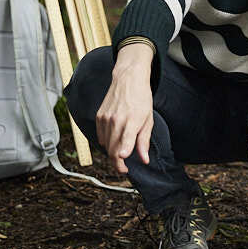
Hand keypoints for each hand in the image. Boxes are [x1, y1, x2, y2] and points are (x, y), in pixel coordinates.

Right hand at [95, 43, 154, 174]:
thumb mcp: (148, 120)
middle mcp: (116, 120)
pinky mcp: (99, 117)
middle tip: (124, 168)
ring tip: (121, 155)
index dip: (122, 157)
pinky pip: (100, 137)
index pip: (125, 143)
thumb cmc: (141, 99)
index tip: (124, 165)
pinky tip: (114, 140)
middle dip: (118, 163)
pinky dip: (106, 143)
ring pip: (106, 145)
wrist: (128, 79)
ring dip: (112, 153)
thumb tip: (144, 160)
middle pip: (112, 150)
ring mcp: (105, 119)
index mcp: (132, 121)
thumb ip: (144, 141)